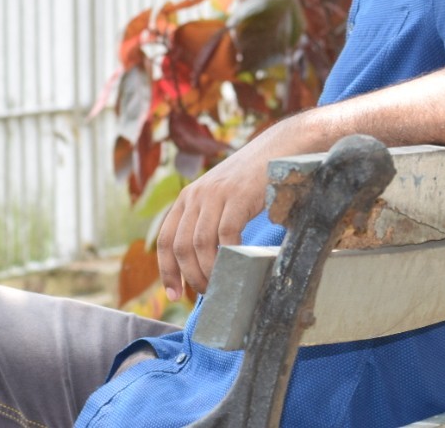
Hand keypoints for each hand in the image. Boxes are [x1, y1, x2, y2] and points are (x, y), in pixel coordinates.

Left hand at [155, 117, 309, 299]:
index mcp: (187, 197)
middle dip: (190, 276)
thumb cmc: (252, 181)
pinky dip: (229, 256)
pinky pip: (227, 235)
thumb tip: (204, 263)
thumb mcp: (220, 197)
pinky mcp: (238, 197)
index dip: (167, 270)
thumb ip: (208, 221)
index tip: (174, 293)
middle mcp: (196, 195)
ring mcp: (216, 195)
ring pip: (201, 244)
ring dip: (208, 271)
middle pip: (181, 246)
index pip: (166, 239)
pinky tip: (237, 266)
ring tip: (220, 286)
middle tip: (205, 294)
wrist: (278, 150)